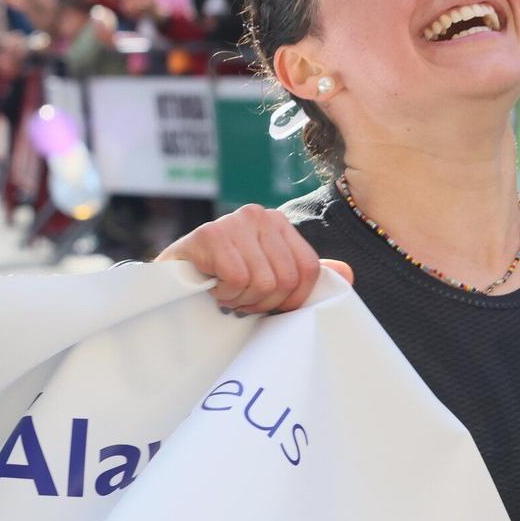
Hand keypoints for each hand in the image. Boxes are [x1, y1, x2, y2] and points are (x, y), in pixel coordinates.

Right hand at [156, 203, 353, 313]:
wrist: (170, 278)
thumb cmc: (222, 278)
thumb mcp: (268, 275)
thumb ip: (304, 275)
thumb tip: (349, 275)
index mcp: (279, 223)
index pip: (308, 270)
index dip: (292, 300)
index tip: (269, 305)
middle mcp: (259, 215)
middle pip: (286, 279)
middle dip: (263, 303)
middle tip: (241, 299)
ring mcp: (233, 221)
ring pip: (262, 282)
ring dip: (241, 300)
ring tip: (225, 292)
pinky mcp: (208, 234)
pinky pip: (236, 279)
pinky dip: (224, 294)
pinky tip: (211, 286)